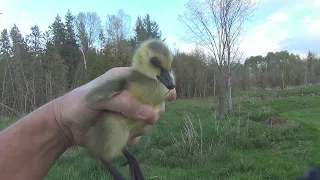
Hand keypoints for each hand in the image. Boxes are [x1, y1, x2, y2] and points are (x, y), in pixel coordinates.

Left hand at [53, 67, 176, 146]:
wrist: (65, 126)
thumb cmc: (79, 104)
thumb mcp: (100, 98)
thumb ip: (124, 103)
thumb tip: (152, 113)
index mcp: (124, 80)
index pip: (149, 79)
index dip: (162, 85)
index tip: (172, 95)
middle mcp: (129, 94)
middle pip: (154, 100)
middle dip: (155, 111)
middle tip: (150, 118)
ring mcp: (128, 111)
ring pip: (148, 119)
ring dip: (143, 127)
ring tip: (131, 130)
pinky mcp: (125, 126)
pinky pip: (139, 132)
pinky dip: (136, 137)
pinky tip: (127, 138)